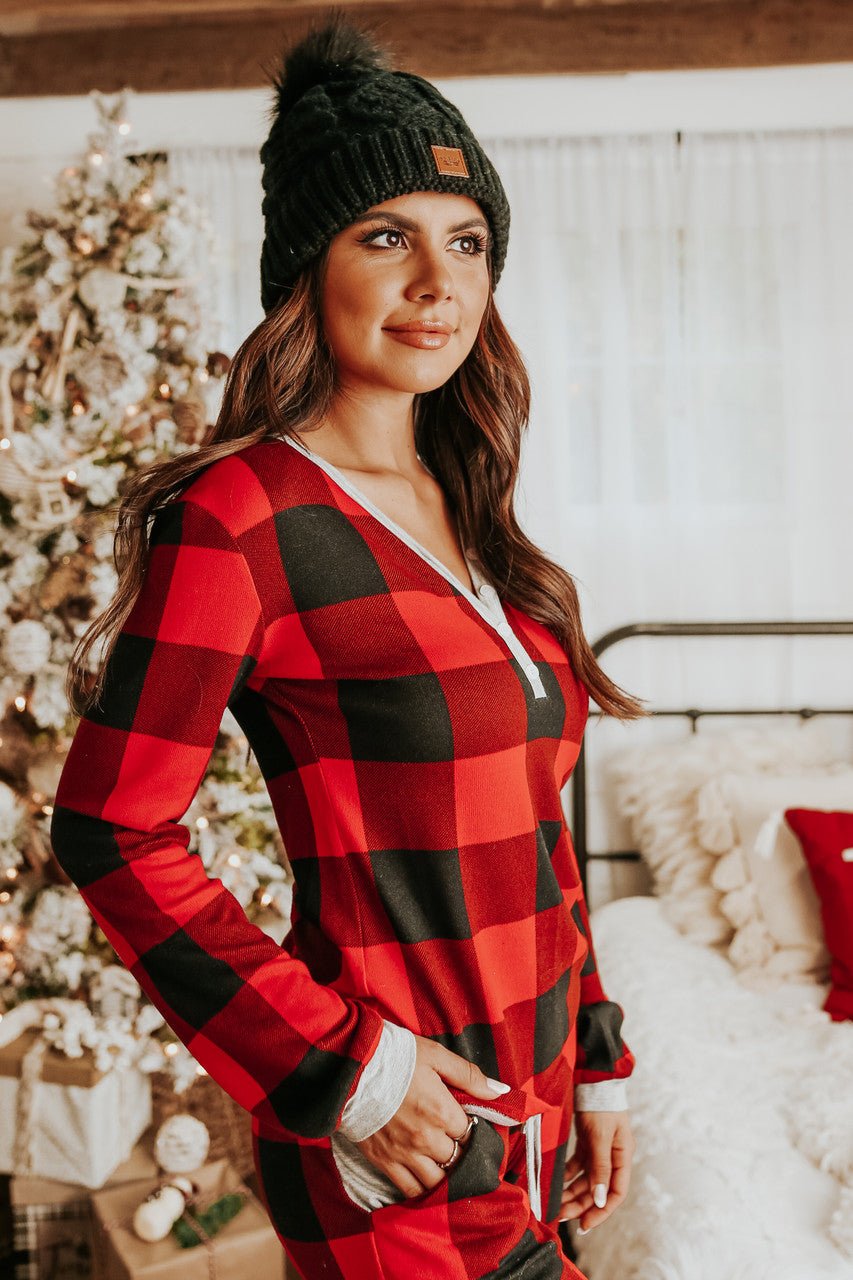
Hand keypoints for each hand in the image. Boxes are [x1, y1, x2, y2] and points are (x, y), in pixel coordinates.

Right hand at [355, 1033, 502, 1198]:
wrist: (352, 1068)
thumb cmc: (397, 1057)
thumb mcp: (436, 1056)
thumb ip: (469, 1076)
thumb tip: (501, 1091)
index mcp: (443, 1112)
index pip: (470, 1133)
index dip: (470, 1129)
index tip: (465, 1123)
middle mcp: (427, 1138)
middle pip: (457, 1159)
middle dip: (460, 1152)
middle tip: (455, 1143)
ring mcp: (405, 1153)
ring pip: (437, 1180)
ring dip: (444, 1175)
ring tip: (443, 1163)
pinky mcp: (384, 1162)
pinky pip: (410, 1189)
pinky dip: (421, 1189)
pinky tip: (425, 1180)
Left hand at [559, 1110, 633, 1230]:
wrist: (591, 1077)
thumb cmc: (600, 1104)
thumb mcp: (600, 1136)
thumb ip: (600, 1167)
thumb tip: (600, 1199)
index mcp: (623, 1156)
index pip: (616, 1193)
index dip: (602, 1211)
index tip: (584, 1225)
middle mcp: (613, 1156)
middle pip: (598, 1189)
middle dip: (581, 1205)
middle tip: (561, 1217)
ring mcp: (600, 1149)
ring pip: (586, 1179)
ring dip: (572, 1192)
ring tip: (555, 1205)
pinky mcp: (588, 1142)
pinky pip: (578, 1166)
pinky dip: (568, 1176)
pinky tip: (556, 1184)